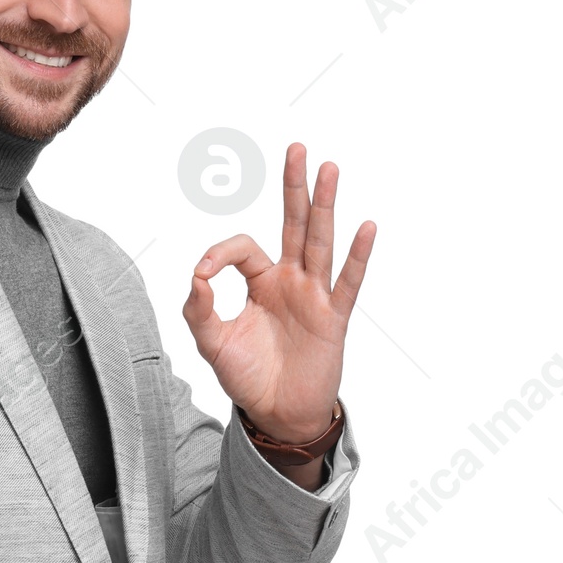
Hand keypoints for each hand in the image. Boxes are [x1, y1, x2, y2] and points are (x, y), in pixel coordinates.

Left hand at [183, 143, 375, 442]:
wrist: (276, 414)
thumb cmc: (247, 376)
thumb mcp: (211, 344)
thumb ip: (198, 310)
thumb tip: (196, 276)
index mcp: (260, 282)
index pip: (242, 248)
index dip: (219, 254)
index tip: (202, 275)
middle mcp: (289, 281)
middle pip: (292, 225)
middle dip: (293, 188)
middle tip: (296, 148)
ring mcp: (314, 297)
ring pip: (319, 242)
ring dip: (324, 206)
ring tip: (328, 169)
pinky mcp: (332, 319)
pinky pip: (347, 283)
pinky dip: (358, 256)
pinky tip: (366, 227)